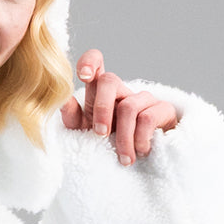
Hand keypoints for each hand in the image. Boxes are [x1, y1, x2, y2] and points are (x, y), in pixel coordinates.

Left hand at [60, 50, 179, 164]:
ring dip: (123, 138)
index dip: (89, 62)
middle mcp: (121, 91)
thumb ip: (72, 116)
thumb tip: (60, 101)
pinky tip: (140, 151)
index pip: (96, 62)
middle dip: (102, 109)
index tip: (83, 75)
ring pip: (128, 107)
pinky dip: (140, 139)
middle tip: (99, 135)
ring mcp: (143, 98)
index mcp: (100, 92)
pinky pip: (148, 118)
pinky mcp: (163, 110)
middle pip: (109, 80)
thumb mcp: (86, 132)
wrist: (143, 162)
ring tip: (124, 159)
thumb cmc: (109, 144)